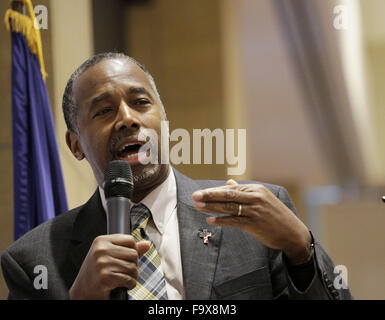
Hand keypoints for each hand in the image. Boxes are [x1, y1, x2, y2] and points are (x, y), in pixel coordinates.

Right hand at [69, 234, 149, 299]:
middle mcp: (101, 250)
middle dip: (134, 264)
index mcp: (101, 241)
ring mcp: (102, 263)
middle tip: (126, 270)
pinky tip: (123, 284)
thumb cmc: (96, 272)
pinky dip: (130, 284)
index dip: (133, 250)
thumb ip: (128, 249)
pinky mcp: (105, 277)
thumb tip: (147, 244)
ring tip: (124, 277)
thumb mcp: (109, 255)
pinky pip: (129, 279)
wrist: (82, 290)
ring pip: (133, 267)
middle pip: (133, 254)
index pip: (130, 240)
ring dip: (132, 276)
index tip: (127, 258)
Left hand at [192, 180, 312, 263]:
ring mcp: (255, 211)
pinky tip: (210, 220)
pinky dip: (221, 220)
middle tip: (195, 195)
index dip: (214, 191)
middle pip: (228, 195)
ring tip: (197, 206)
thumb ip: (244, 191)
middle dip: (209, 195)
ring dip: (212, 207)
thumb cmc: (275, 215)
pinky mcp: (254, 224)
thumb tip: (229, 182)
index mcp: (256, 189)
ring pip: (229, 207)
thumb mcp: (262, 198)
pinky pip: (233, 221)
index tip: (201, 193)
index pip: (231, 189)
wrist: (292, 232)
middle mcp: (255, 198)